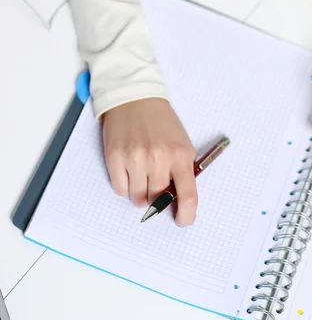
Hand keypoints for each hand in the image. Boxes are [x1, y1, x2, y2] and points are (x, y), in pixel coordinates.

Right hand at [102, 98, 197, 225]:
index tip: (183, 220)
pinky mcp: (114, 157)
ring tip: (143, 176)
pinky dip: (125, 186)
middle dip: (159, 199)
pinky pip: (120, 190)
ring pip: (138, 199)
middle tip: (157, 186)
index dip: (186, 214)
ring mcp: (135, 158)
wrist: (136, 99)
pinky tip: (129, 170)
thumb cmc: (162, 124)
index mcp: (180, 156)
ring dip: (141, 194)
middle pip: (158, 200)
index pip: (188, 195)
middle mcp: (158, 159)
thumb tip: (178, 202)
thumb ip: (184, 172)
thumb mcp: (184, 145)